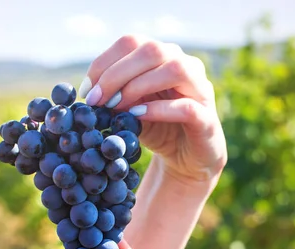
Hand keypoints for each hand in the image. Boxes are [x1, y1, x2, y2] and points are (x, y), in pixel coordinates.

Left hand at [78, 35, 227, 184]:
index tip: (86, 91)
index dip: (104, 63)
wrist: (185, 161)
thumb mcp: (129, 110)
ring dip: (138, 86)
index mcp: (163, 57)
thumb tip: (91, 92)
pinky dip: (159, 110)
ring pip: (174, 69)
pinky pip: (186, 106)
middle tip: (96, 100)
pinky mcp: (208, 119)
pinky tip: (137, 117)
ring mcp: (200, 90)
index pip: (132, 42)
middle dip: (116, 74)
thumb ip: (114, 96)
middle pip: (151, 50)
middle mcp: (186, 65)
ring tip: (116, 107)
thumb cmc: (157, 129)